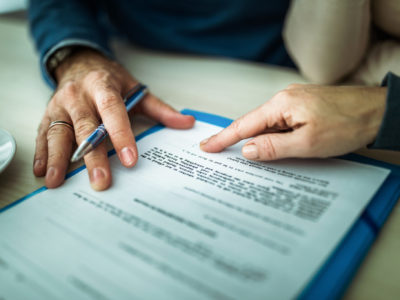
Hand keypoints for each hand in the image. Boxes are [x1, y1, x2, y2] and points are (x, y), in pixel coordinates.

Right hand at [33, 49, 194, 189]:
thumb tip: (186, 123)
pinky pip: (43, 134)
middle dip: (92, 155)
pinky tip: (42, 172)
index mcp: (103, 86)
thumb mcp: (135, 88)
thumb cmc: (109, 79)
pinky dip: (42, 153)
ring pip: (58, 133)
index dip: (121, 134)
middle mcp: (78, 95)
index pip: (112, 111)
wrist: (80, 63)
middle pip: (85, 127)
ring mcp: (60, 105)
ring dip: (58, 159)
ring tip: (58, 182)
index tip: (130, 159)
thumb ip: (159, 108)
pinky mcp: (48, 114)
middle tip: (100, 180)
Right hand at [200, 84, 385, 159]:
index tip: (206, 146)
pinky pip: (280, 124)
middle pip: (253, 124)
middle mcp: (284, 99)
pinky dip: (272, 137)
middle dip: (235, 139)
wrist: (378, 111)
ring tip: (246, 157)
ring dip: (257, 141)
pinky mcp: (304, 108)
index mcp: (281, 105)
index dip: (223, 138)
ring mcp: (294, 102)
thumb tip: (247, 150)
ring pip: (268, 125)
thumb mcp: (307, 143)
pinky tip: (271, 148)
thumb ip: (274, 147)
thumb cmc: (348, 124)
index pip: (244, 125)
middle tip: (215, 150)